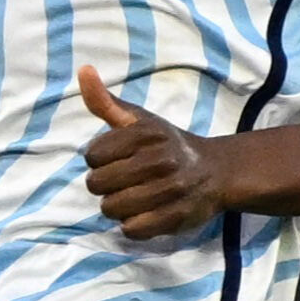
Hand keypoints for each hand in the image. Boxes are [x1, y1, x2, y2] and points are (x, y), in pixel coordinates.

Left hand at [78, 65, 234, 240]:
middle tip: (125, 180)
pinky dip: (133, 224)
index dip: (98, 160)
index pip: (91, 156)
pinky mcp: (176, 217)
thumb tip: (83, 71)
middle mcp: (160, 161)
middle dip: (105, 185)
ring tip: (135, 196)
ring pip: (110, 209)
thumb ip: (106, 102)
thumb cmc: (166, 144)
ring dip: (116, 206)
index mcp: (146, 135)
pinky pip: (131, 229)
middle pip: (97, 184)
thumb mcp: (139, 120)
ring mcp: (170, 191)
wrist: (216, 172)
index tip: (116, 158)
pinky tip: (146, 212)